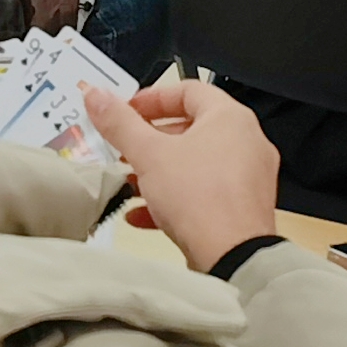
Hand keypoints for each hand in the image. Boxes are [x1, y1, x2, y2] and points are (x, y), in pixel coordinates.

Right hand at [81, 77, 280, 272]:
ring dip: (160, 171)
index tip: (128, 111)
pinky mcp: (241, 207)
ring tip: (132, 181)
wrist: (232, 256)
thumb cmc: (205, 201)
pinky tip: (144, 213)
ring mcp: (247, 176)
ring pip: (196, 164)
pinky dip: (174, 197)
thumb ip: (120, 123)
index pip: (188, 90)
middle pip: (191, 128)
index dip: (152, 98)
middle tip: (126, 147)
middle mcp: (246, 142)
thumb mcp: (148, 155)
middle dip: (151, 140)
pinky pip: (204, 193)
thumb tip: (99, 98)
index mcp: (230, 118)